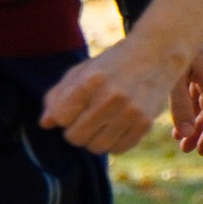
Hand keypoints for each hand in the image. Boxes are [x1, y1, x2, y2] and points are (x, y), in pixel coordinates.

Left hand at [40, 37, 181, 153]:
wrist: (156, 54)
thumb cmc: (112, 63)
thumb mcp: (83, 70)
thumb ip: (58, 95)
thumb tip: (45, 124)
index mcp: (91, 80)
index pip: (61, 117)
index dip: (62, 115)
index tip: (71, 108)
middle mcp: (111, 97)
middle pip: (75, 136)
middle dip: (74, 130)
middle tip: (85, 117)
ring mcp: (130, 112)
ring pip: (95, 147)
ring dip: (92, 139)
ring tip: (99, 122)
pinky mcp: (144, 124)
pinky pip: (117, 149)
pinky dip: (112, 142)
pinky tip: (115, 125)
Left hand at [170, 45, 202, 154]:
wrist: (155, 21)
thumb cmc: (166, 46)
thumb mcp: (174, 79)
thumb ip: (180, 106)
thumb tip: (186, 135)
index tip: (200, 150)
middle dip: (200, 132)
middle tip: (185, 149)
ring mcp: (194, 74)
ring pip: (198, 105)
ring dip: (190, 123)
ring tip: (178, 140)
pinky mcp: (182, 71)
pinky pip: (188, 97)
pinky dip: (182, 111)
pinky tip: (171, 122)